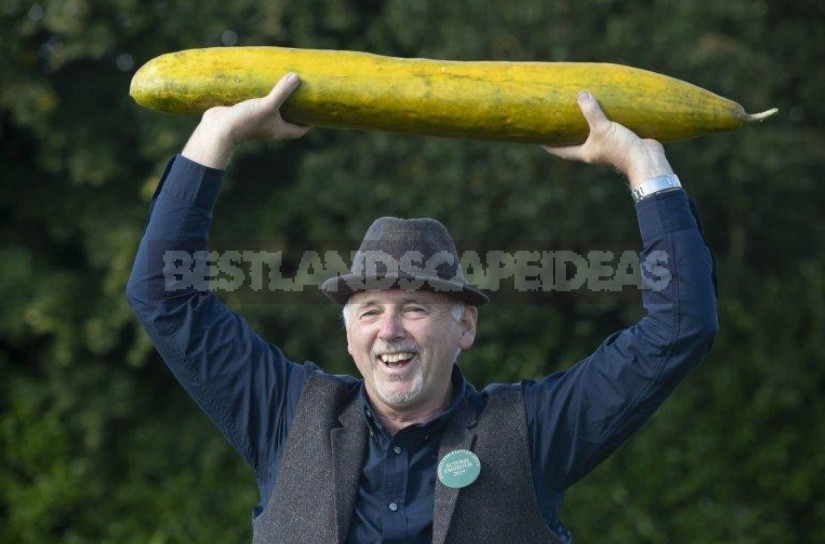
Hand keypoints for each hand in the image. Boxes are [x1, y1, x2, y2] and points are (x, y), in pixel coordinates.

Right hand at [182, 72, 310, 168]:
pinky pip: (256, 104)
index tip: (317, 110)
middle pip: (287, 118)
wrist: (217, 130)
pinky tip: (261, 82)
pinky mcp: (244, 113)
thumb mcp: (267, 105)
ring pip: (271, 110)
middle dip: (295, 107)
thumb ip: (282, 92)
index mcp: (279, 130)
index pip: (300, 129)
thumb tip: (297, 76)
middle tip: (302, 91)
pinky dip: (261, 95)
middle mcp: (269, 127)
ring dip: (277, 99)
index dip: (310, 122)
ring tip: (283, 83)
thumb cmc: (245, 121)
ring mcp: (256, 121)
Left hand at [542, 91, 673, 187]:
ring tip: (583, 108)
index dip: (550, 146)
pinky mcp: (624, 139)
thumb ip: (591, 112)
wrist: (648, 160)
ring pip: (595, 133)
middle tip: (560, 118)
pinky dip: (609, 119)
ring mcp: (610, 145)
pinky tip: (610, 108)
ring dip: (589, 123)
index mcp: (586, 152)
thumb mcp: (603, 128)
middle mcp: (596, 151)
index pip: (562, 151)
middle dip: (569, 133)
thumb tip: (581, 94)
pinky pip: (612, 127)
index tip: (539, 139)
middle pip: (577, 142)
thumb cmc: (622, 149)